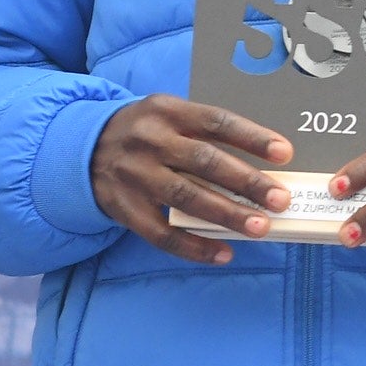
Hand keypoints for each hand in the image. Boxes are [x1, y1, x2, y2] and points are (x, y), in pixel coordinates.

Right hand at [90, 96, 293, 264]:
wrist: (80, 149)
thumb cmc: (145, 132)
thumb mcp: (169, 115)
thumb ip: (205, 131)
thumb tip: (265, 160)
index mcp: (167, 112)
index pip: (217, 121)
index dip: (252, 137)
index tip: (285, 153)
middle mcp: (149, 141)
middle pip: (205, 161)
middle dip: (246, 182)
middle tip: (280, 199)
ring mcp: (134, 175)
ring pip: (185, 197)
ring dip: (226, 214)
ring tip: (260, 227)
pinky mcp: (122, 207)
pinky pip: (160, 233)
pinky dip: (193, 246)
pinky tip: (223, 253)